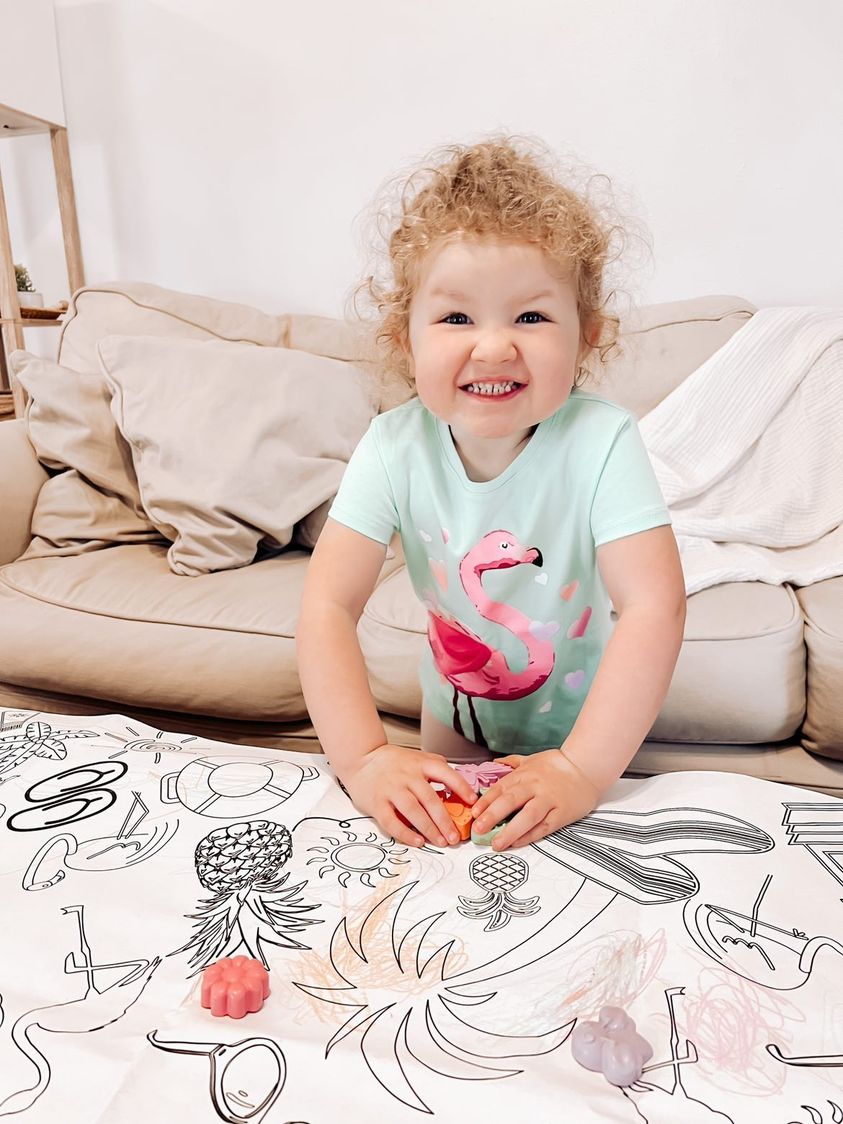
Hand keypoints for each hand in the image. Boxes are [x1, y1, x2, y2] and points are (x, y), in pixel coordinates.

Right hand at [339, 744, 477, 848]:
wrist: (360, 759)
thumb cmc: (393, 762)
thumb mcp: (416, 757)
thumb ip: (436, 768)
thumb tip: (460, 787)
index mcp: (420, 763)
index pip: (444, 773)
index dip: (460, 787)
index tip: (472, 802)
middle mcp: (406, 775)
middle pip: (430, 799)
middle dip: (445, 820)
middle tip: (455, 836)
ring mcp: (391, 789)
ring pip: (413, 811)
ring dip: (429, 829)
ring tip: (441, 841)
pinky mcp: (376, 803)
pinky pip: (392, 821)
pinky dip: (405, 834)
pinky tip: (417, 841)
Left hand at [470, 749, 600, 850]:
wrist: (586, 767)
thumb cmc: (558, 765)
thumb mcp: (532, 759)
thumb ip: (512, 764)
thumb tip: (496, 764)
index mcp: (524, 774)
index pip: (500, 788)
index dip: (486, 802)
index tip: (474, 814)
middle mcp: (534, 787)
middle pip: (510, 801)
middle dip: (492, 816)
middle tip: (478, 829)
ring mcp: (548, 801)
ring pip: (527, 817)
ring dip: (510, 831)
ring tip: (496, 844)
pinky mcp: (561, 814)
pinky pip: (543, 827)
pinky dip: (529, 836)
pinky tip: (517, 843)